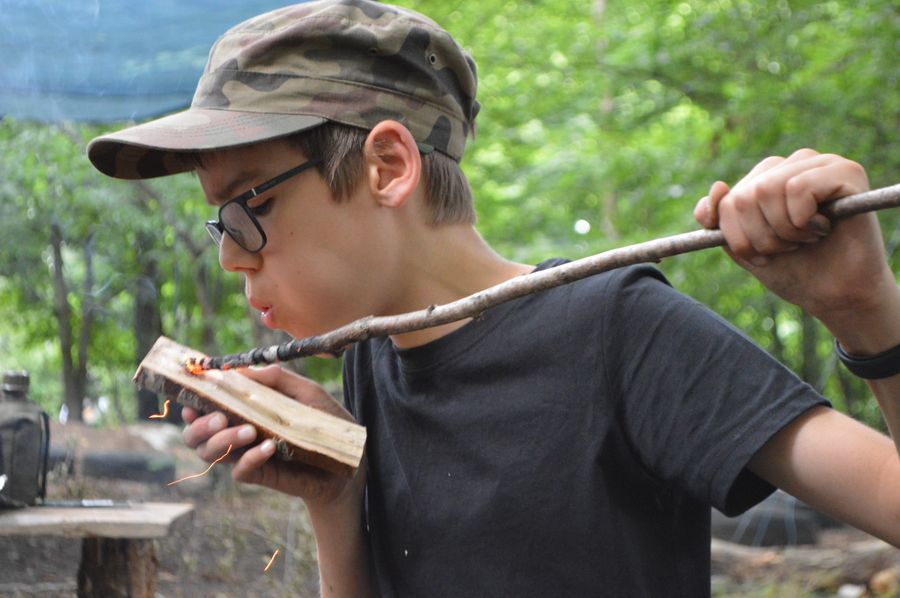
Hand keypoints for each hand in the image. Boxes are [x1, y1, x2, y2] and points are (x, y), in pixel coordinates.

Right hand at [181, 365, 363, 507]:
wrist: (348, 459)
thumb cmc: (325, 422)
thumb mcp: (306, 393)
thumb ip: (278, 379)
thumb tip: (245, 370)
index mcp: (243, 409)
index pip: (205, 407)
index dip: (191, 401)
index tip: (192, 393)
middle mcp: (238, 432)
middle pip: (195, 435)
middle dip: (199, 425)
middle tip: (220, 416)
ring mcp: (247, 455)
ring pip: (211, 453)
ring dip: (223, 440)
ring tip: (250, 430)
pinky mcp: (261, 474)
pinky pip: (240, 470)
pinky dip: (248, 458)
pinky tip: (268, 448)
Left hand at [693, 149, 893, 323]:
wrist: (837, 295)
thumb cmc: (794, 269)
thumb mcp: (744, 248)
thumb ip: (719, 220)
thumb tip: (717, 187)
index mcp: (766, 177)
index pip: (726, 200)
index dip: (735, 235)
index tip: (758, 254)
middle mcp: (792, 164)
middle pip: (743, 196)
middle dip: (760, 237)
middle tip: (788, 248)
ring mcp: (820, 164)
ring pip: (766, 189)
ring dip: (783, 230)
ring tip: (806, 239)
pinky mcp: (846, 171)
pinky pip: (798, 188)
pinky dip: (803, 220)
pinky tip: (823, 229)